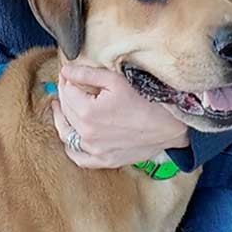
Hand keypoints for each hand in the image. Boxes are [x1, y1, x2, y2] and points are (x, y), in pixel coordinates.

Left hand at [51, 64, 189, 168]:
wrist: (171, 126)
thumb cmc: (147, 101)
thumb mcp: (116, 80)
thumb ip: (87, 74)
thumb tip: (65, 70)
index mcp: (88, 112)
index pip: (67, 92)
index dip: (65, 80)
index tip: (66, 73)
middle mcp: (87, 134)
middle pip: (66, 111)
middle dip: (64, 95)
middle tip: (66, 85)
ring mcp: (95, 151)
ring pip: (67, 134)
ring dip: (61, 119)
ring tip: (60, 107)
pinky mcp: (104, 161)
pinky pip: (79, 158)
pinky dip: (71, 148)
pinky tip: (71, 136)